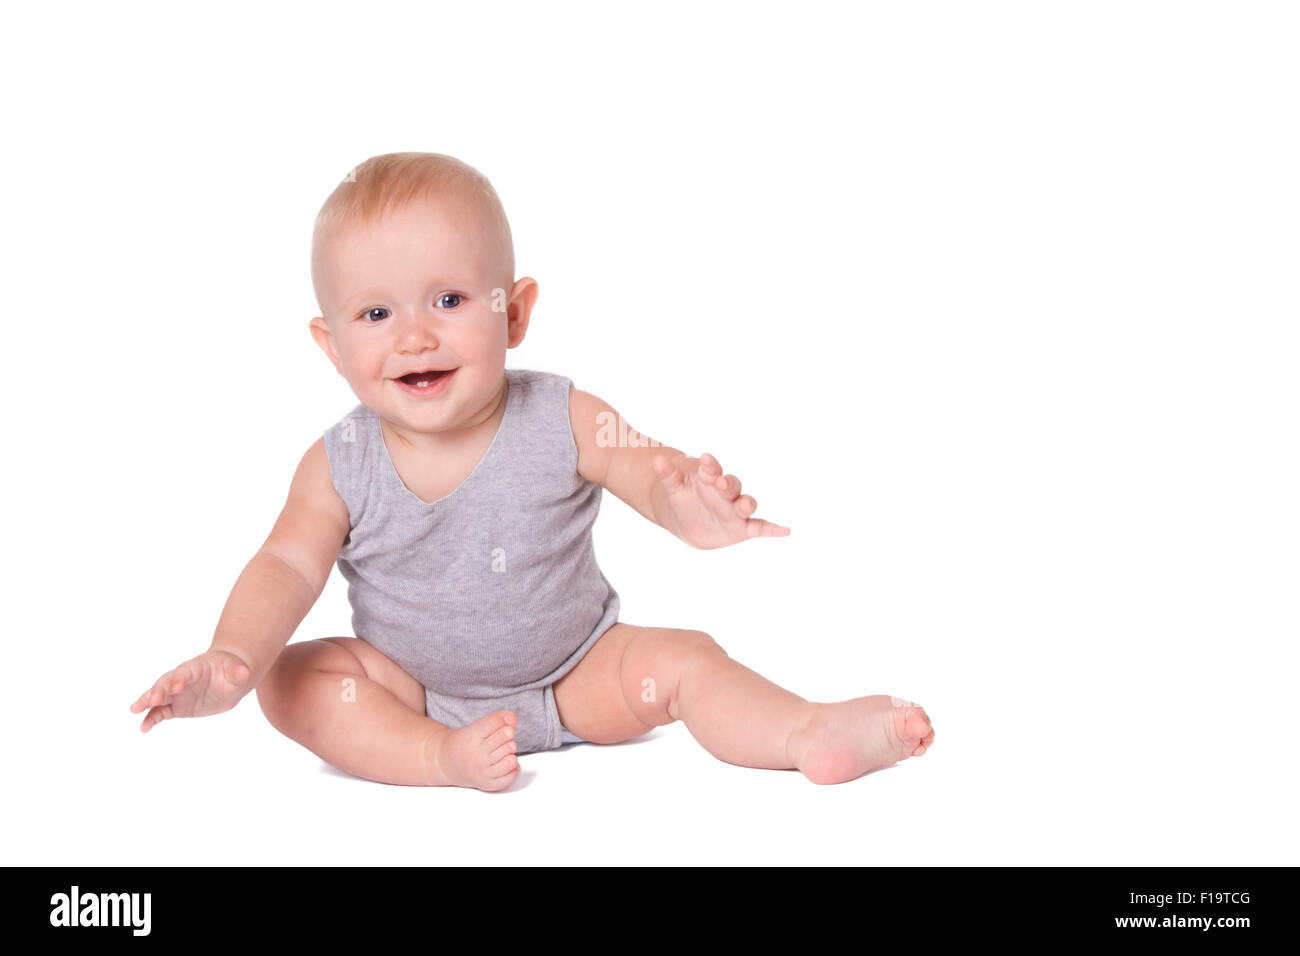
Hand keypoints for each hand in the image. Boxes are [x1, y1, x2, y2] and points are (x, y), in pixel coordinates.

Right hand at [129, 649, 253, 731]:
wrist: (230, 678)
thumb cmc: (233, 670)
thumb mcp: (238, 671)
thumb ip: (238, 673)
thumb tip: (244, 673)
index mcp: (195, 668)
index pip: (184, 672)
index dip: (179, 678)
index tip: (176, 687)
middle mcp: (182, 679)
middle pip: (166, 683)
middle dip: (158, 690)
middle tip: (151, 700)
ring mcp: (177, 693)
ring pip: (158, 697)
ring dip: (147, 702)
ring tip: (135, 710)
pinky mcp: (177, 706)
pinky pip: (161, 712)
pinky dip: (152, 718)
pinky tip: (144, 728)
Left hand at [651, 451, 789, 548]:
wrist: (688, 520)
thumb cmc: (684, 498)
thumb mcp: (673, 488)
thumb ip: (668, 475)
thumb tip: (655, 460)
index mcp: (710, 479)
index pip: (711, 470)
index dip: (709, 465)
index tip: (703, 458)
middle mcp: (726, 493)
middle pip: (731, 486)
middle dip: (728, 485)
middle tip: (722, 482)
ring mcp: (735, 510)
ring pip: (745, 505)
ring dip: (747, 504)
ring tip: (746, 504)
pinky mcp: (742, 528)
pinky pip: (760, 527)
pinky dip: (772, 529)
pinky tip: (785, 530)